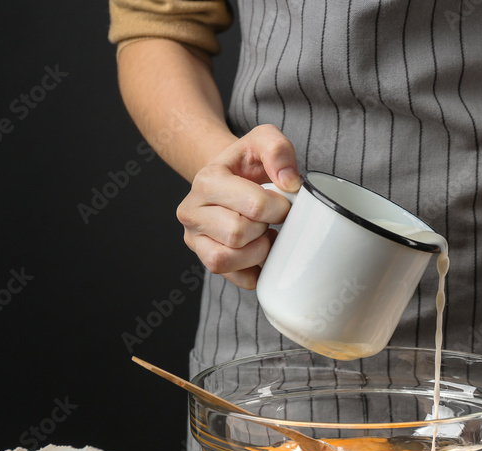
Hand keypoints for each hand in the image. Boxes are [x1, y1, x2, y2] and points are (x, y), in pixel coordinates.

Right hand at [176, 124, 300, 288]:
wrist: (230, 178)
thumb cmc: (248, 163)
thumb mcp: (263, 140)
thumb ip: (278, 149)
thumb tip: (290, 183)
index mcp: (207, 180)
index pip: (254, 206)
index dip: (280, 208)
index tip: (282, 202)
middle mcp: (191, 211)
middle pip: (238, 234)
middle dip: (264, 228)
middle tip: (269, 219)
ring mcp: (194, 239)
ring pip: (227, 260)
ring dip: (257, 252)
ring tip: (263, 235)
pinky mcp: (205, 260)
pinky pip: (236, 279)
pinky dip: (256, 271)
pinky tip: (260, 252)